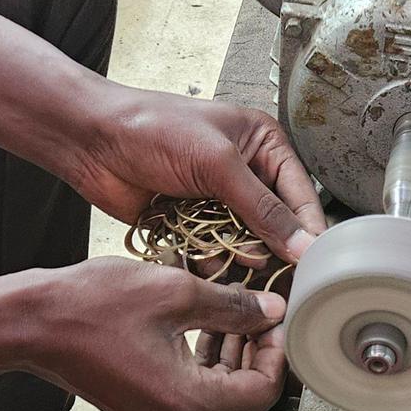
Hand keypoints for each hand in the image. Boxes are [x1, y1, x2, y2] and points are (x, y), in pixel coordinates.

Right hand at [27, 258, 287, 410]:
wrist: (33, 324)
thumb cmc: (92, 307)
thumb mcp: (176, 293)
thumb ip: (233, 306)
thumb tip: (272, 311)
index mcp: (191, 403)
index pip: (263, 390)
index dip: (277, 351)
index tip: (278, 317)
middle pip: (244, 395)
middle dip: (257, 351)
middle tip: (263, 309)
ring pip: (219, 392)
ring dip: (233, 353)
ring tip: (237, 308)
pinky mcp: (146, 408)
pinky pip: (192, 390)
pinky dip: (206, 360)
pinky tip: (206, 323)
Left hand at [72, 89, 325, 265]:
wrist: (92, 141)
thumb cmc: (154, 131)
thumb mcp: (218, 165)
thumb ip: (263, 209)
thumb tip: (304, 245)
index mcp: (262, 145)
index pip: (300, 194)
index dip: (309, 230)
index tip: (317, 265)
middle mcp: (245, 174)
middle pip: (276, 224)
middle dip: (275, 250)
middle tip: (283, 280)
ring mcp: (218, 202)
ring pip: (246, 244)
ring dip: (243, 260)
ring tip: (244, 273)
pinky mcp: (193, 225)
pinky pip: (215, 253)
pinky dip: (214, 264)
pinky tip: (212, 269)